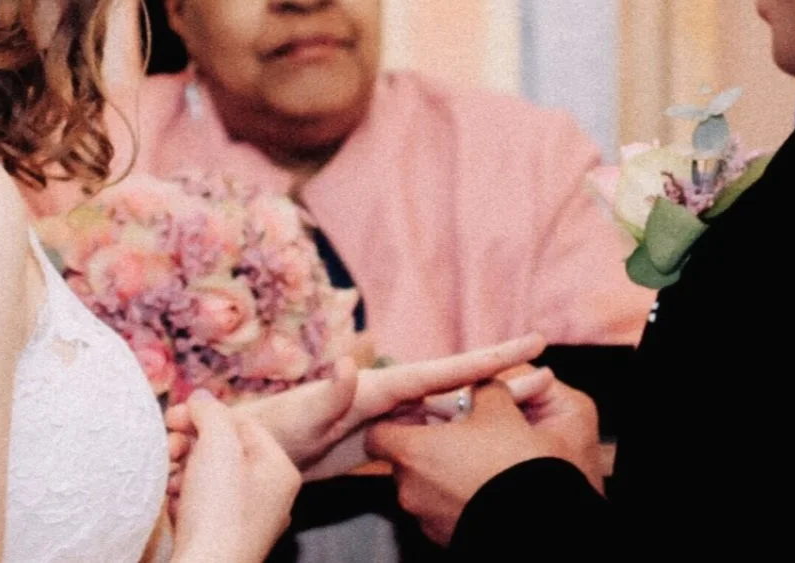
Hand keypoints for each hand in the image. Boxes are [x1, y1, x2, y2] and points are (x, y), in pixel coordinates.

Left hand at [167, 334, 545, 479]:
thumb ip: (326, 397)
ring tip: (531, 400)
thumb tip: (349, 366)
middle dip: (501, 378)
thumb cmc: (267, 431)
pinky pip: (430, 430)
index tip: (531, 343)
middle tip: (549, 375)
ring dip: (485, 404)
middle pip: (457, 386)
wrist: (245, 450)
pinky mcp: (380, 438)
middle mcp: (389, 395)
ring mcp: (387, 416)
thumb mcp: (297, 417)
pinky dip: (459, 427)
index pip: (444, 371)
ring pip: (449, 408)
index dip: (488, 358)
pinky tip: (480, 430)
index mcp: (379, 389)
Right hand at [170, 390, 300, 562]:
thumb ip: (211, 413)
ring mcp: (246, 522)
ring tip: (169, 476)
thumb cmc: (219, 511)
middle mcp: (269, 497)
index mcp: (279, 470)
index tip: (174, 415)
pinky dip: (183, 498)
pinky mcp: (221, 541)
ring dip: (183, 469)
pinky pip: (201, 507)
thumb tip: (202, 398)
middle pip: (225, 451)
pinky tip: (172, 500)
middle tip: (168, 446)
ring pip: (210, 479)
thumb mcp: (218, 447)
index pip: (244, 425)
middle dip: (191, 443)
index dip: (207, 415)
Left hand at [365, 378, 596, 546]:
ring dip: (443, 473)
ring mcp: (426, 518)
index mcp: (413, 452)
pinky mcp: (447, 538)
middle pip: (403, 461)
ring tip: (477, 461)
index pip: (377, 435)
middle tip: (456, 435)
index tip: (418, 415)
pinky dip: (456, 497)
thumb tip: (481, 385)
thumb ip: (481, 389)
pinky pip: (442, 510)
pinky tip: (485, 486)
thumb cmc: (513, 461)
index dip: (396, 421)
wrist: (540, 519)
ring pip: (424, 487)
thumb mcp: (500, 410)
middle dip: (426, 447)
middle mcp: (410, 489)